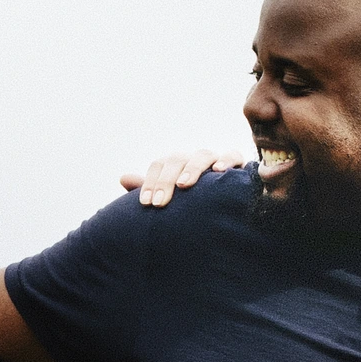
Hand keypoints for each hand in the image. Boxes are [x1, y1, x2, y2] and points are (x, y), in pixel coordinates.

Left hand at [118, 150, 246, 208]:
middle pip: (176, 159)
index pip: (159, 165)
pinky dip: (226, 160)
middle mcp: (192, 160)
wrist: (226, 206)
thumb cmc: (192, 203)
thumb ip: (148, 189)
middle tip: (159, 203)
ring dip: (192, 168)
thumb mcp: (169, 198)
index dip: (150, 182)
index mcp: (175, 166)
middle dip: (165, 181)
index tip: (146, 204)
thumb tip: (123, 178)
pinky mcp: (237, 165)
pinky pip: (233, 155)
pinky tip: (219, 171)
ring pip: (202, 155)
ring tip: (184, 185)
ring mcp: (214, 160)